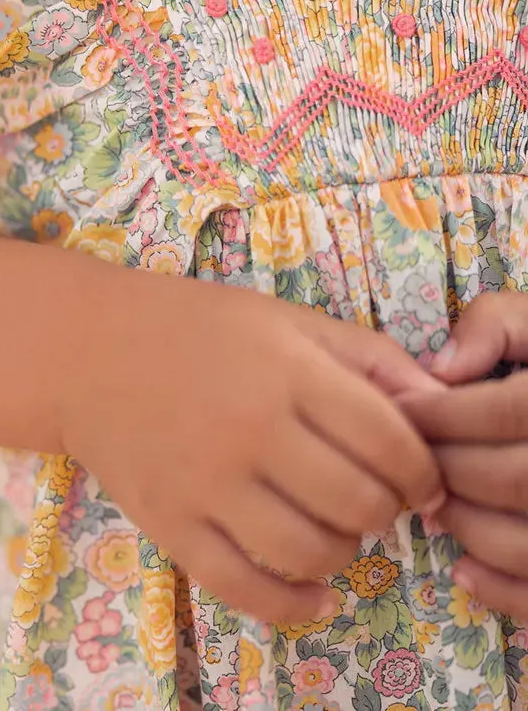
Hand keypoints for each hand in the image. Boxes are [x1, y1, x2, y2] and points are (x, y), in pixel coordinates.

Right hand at [62, 272, 444, 624]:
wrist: (83, 349)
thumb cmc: (193, 325)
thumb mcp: (285, 319)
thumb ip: (367, 357)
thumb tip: (437, 406)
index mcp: (286, 371)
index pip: (388, 441)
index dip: (421, 471)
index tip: (420, 478)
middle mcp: (250, 429)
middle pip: (359, 502)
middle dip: (385, 510)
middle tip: (373, 498)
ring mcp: (207, 483)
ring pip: (312, 551)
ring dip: (345, 550)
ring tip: (336, 527)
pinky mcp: (171, 524)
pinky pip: (246, 589)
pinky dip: (294, 604)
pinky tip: (315, 594)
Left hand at [403, 290, 527, 616]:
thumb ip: (497, 323)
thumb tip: (440, 367)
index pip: (506, 412)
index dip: (442, 414)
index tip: (400, 410)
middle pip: (510, 479)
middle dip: (447, 471)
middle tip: (410, 462)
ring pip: (527, 542)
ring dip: (466, 527)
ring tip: (433, 506)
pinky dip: (502, 590)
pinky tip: (464, 568)